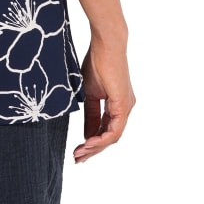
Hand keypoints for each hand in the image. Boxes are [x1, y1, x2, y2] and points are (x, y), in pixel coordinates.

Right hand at [73, 40, 134, 162]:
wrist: (105, 44)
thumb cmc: (96, 61)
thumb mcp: (88, 93)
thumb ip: (90, 113)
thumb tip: (86, 134)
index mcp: (117, 104)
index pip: (105, 129)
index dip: (91, 142)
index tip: (77, 151)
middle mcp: (125, 108)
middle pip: (109, 137)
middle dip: (92, 150)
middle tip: (77, 159)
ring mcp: (126, 107)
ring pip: (112, 137)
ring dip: (95, 147)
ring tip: (79, 153)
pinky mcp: (124, 105)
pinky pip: (114, 130)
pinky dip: (101, 139)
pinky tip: (88, 143)